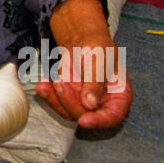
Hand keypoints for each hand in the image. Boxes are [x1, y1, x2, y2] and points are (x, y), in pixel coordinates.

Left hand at [35, 0, 132, 130]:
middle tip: (60, 83)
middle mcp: (103, 104)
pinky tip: (43, 85)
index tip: (83, 121)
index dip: (99, 121)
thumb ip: (96, 81)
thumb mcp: (100, 59)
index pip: (113, 116)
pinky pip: (58, 103)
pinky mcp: (70, 99)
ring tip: (49, 82)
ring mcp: (85, 104)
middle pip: (87, 115)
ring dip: (56, 99)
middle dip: (70, 101)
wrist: (83, 41)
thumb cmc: (98, 47)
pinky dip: (49, 95)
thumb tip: (90, 104)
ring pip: (69, 112)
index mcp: (120, 96)